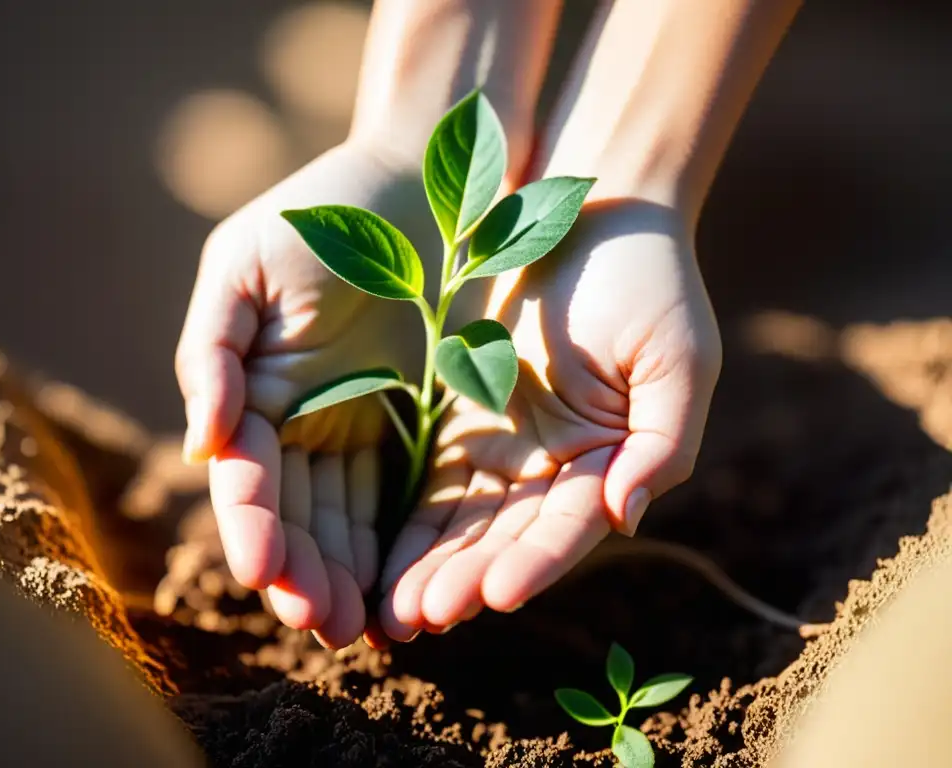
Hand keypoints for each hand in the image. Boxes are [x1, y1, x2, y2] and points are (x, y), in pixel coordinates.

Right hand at [175, 139, 461, 647]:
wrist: (423, 182)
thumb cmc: (324, 212)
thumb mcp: (246, 265)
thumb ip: (212, 350)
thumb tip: (200, 442)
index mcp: (254, 391)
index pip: (246, 476)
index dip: (251, 525)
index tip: (262, 570)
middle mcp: (303, 422)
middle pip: (296, 514)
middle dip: (303, 571)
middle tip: (322, 625)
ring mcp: (361, 429)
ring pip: (348, 518)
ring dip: (348, 574)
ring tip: (360, 627)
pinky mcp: (418, 428)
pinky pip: (406, 495)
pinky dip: (399, 542)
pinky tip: (403, 584)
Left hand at [375, 200, 721, 639]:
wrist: (593, 209)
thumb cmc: (650, 281)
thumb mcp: (677, 359)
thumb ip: (660, 443)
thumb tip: (626, 517)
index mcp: (609, 461)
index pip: (570, 527)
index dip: (536, 562)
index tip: (496, 595)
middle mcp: (555, 467)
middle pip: (507, 537)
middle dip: (467, 579)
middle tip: (422, 618)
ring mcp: (505, 445)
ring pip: (463, 522)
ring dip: (429, 566)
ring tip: (393, 612)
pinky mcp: (460, 417)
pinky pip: (429, 479)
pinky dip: (408, 522)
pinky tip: (377, 559)